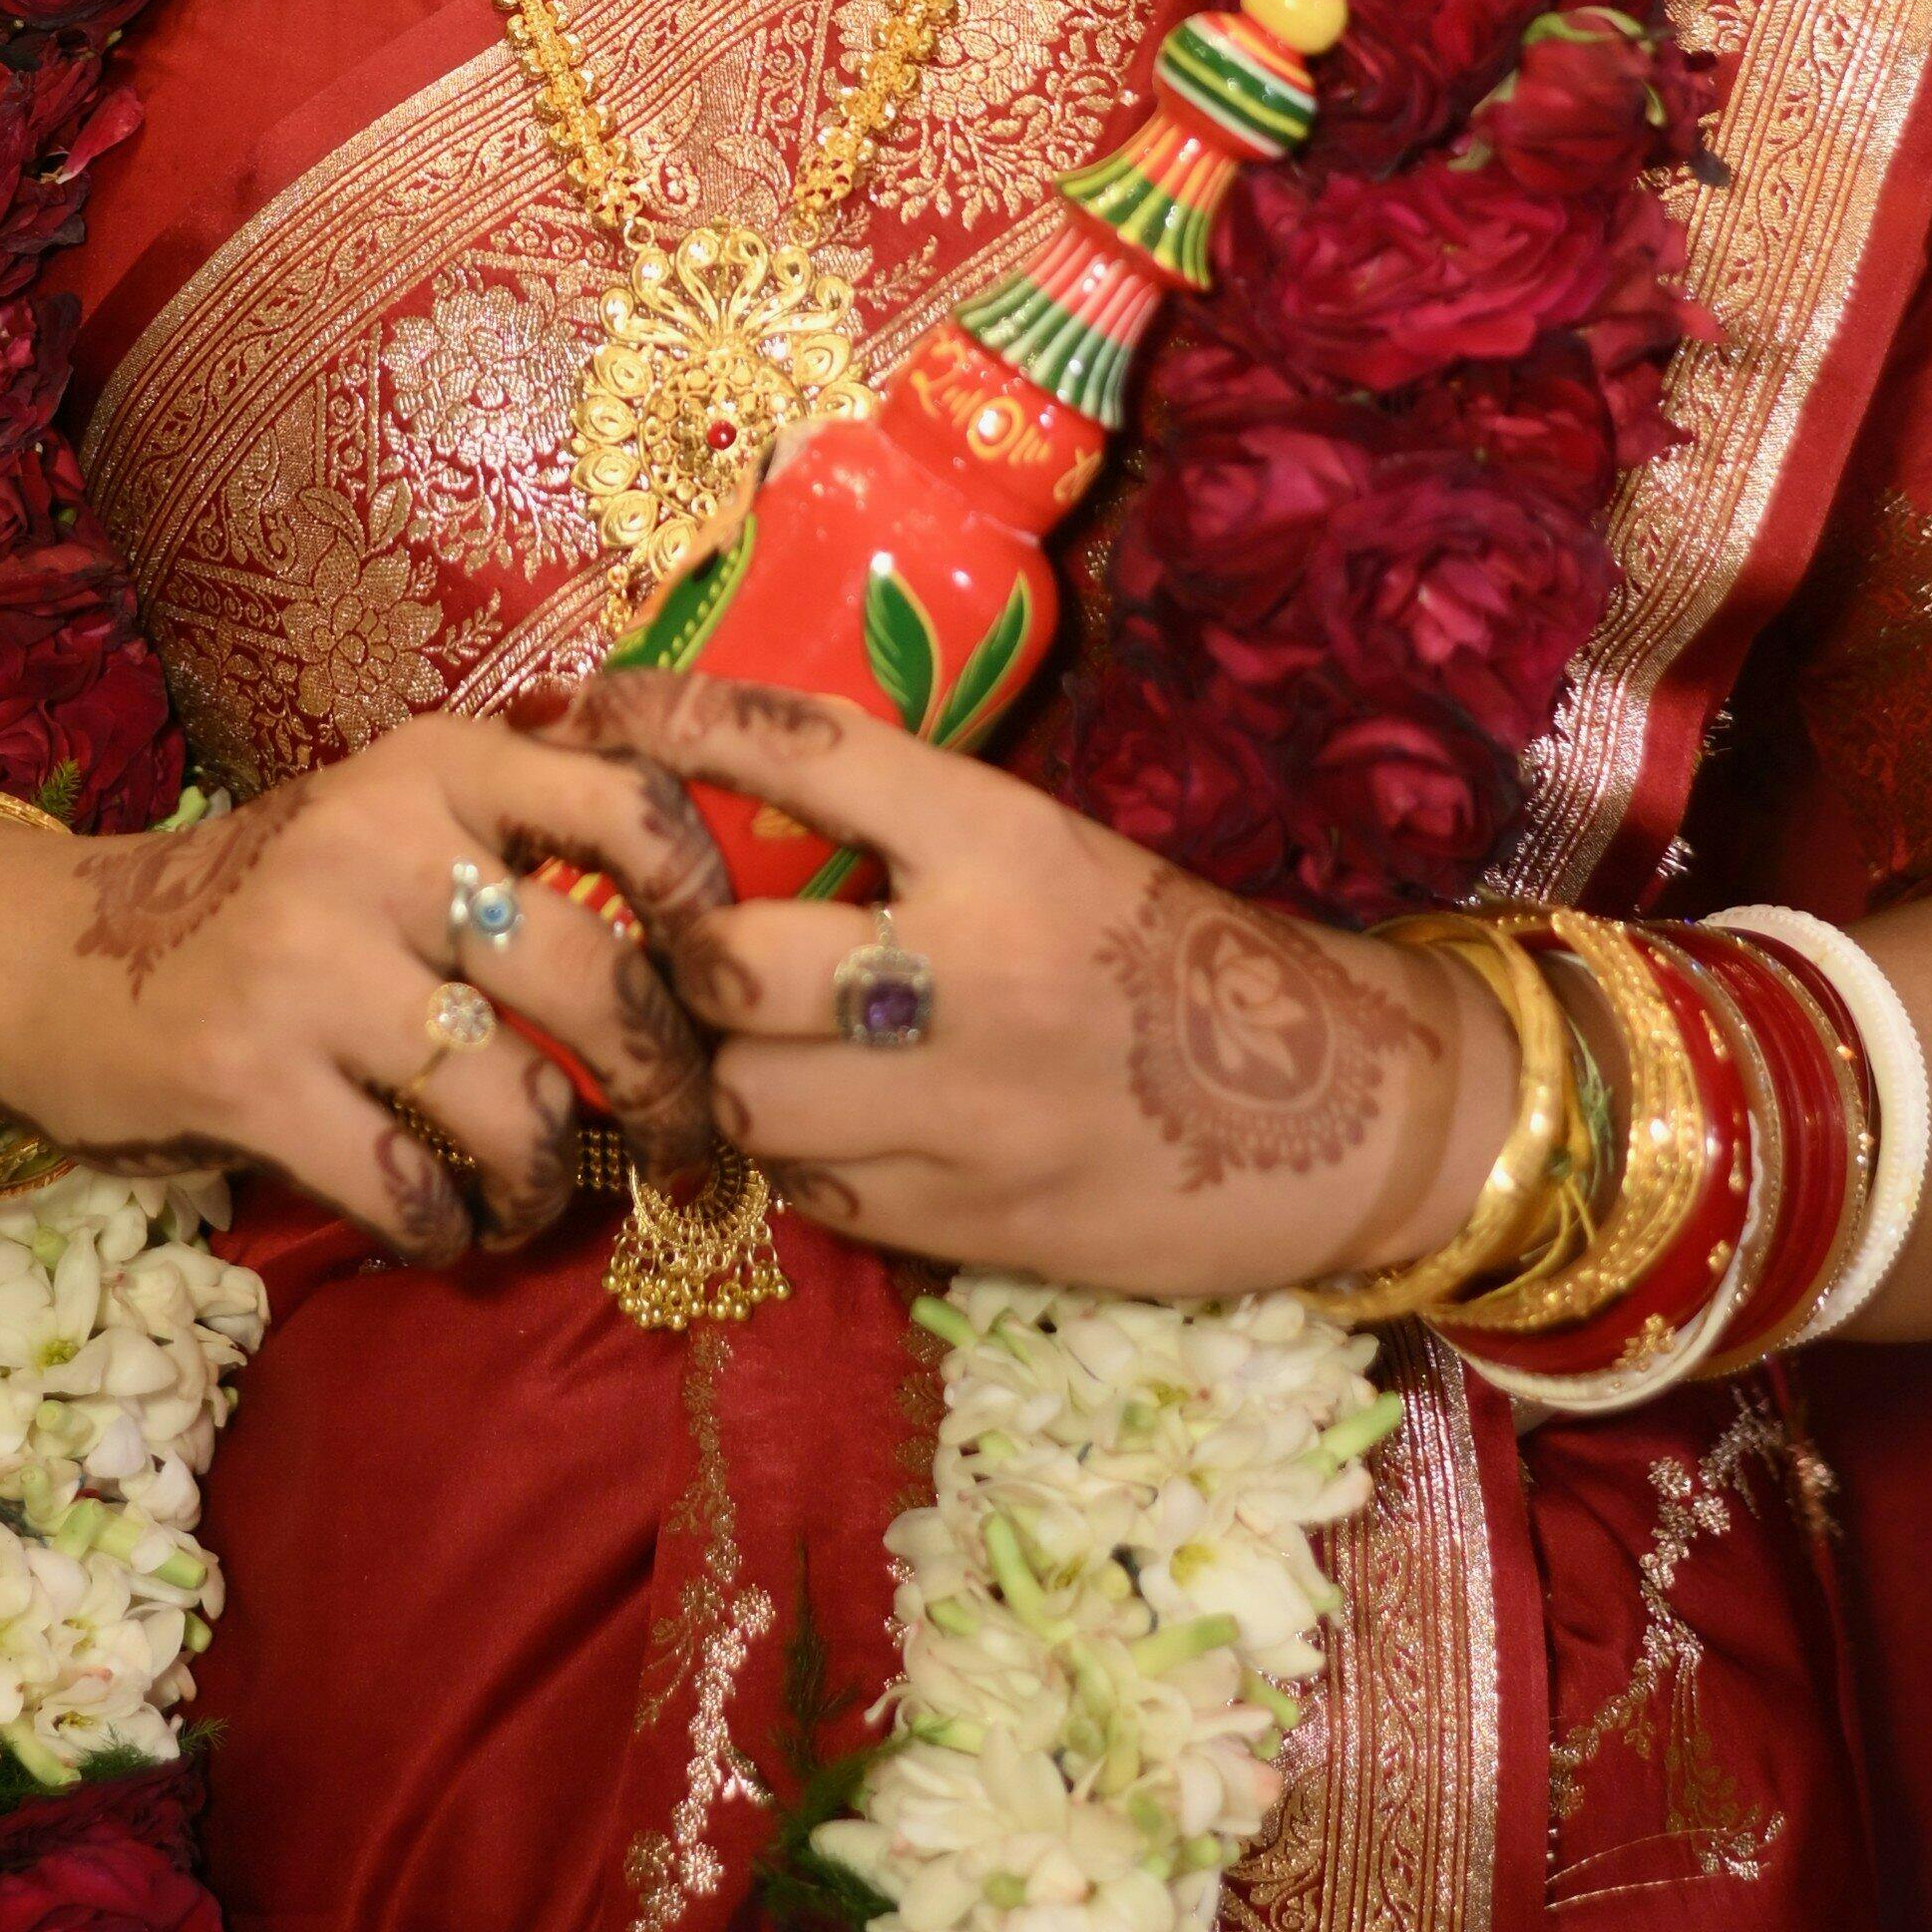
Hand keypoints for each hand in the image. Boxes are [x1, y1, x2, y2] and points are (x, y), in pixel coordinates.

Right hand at [0, 714, 736, 1271]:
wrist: (53, 953)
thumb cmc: (270, 903)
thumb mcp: (388, 819)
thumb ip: (520, 839)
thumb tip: (711, 941)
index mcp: (435, 764)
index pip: (631, 799)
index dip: (712, 897)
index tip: (732, 985)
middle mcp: (377, 839)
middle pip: (599, 981)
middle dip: (671, 1090)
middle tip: (691, 1147)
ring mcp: (306, 956)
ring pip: (515, 1101)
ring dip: (547, 1182)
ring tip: (533, 1202)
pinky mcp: (244, 1070)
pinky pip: (406, 1182)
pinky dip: (445, 1229)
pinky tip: (440, 1230)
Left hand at [534, 668, 1509, 1305]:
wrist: (1333, 1111)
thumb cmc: (1172, 959)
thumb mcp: (1052, 853)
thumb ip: (911, 837)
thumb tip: (730, 803)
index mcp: (1003, 843)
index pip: (804, 753)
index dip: (680, 721)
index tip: (599, 706)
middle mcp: (973, 970)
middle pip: (731, 960)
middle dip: (691, 956)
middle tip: (690, 946)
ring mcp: (969, 1111)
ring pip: (747, 1097)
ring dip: (731, 1073)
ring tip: (761, 1051)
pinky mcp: (971, 1226)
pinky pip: (815, 1195)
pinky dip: (801, 1162)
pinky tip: (838, 1131)